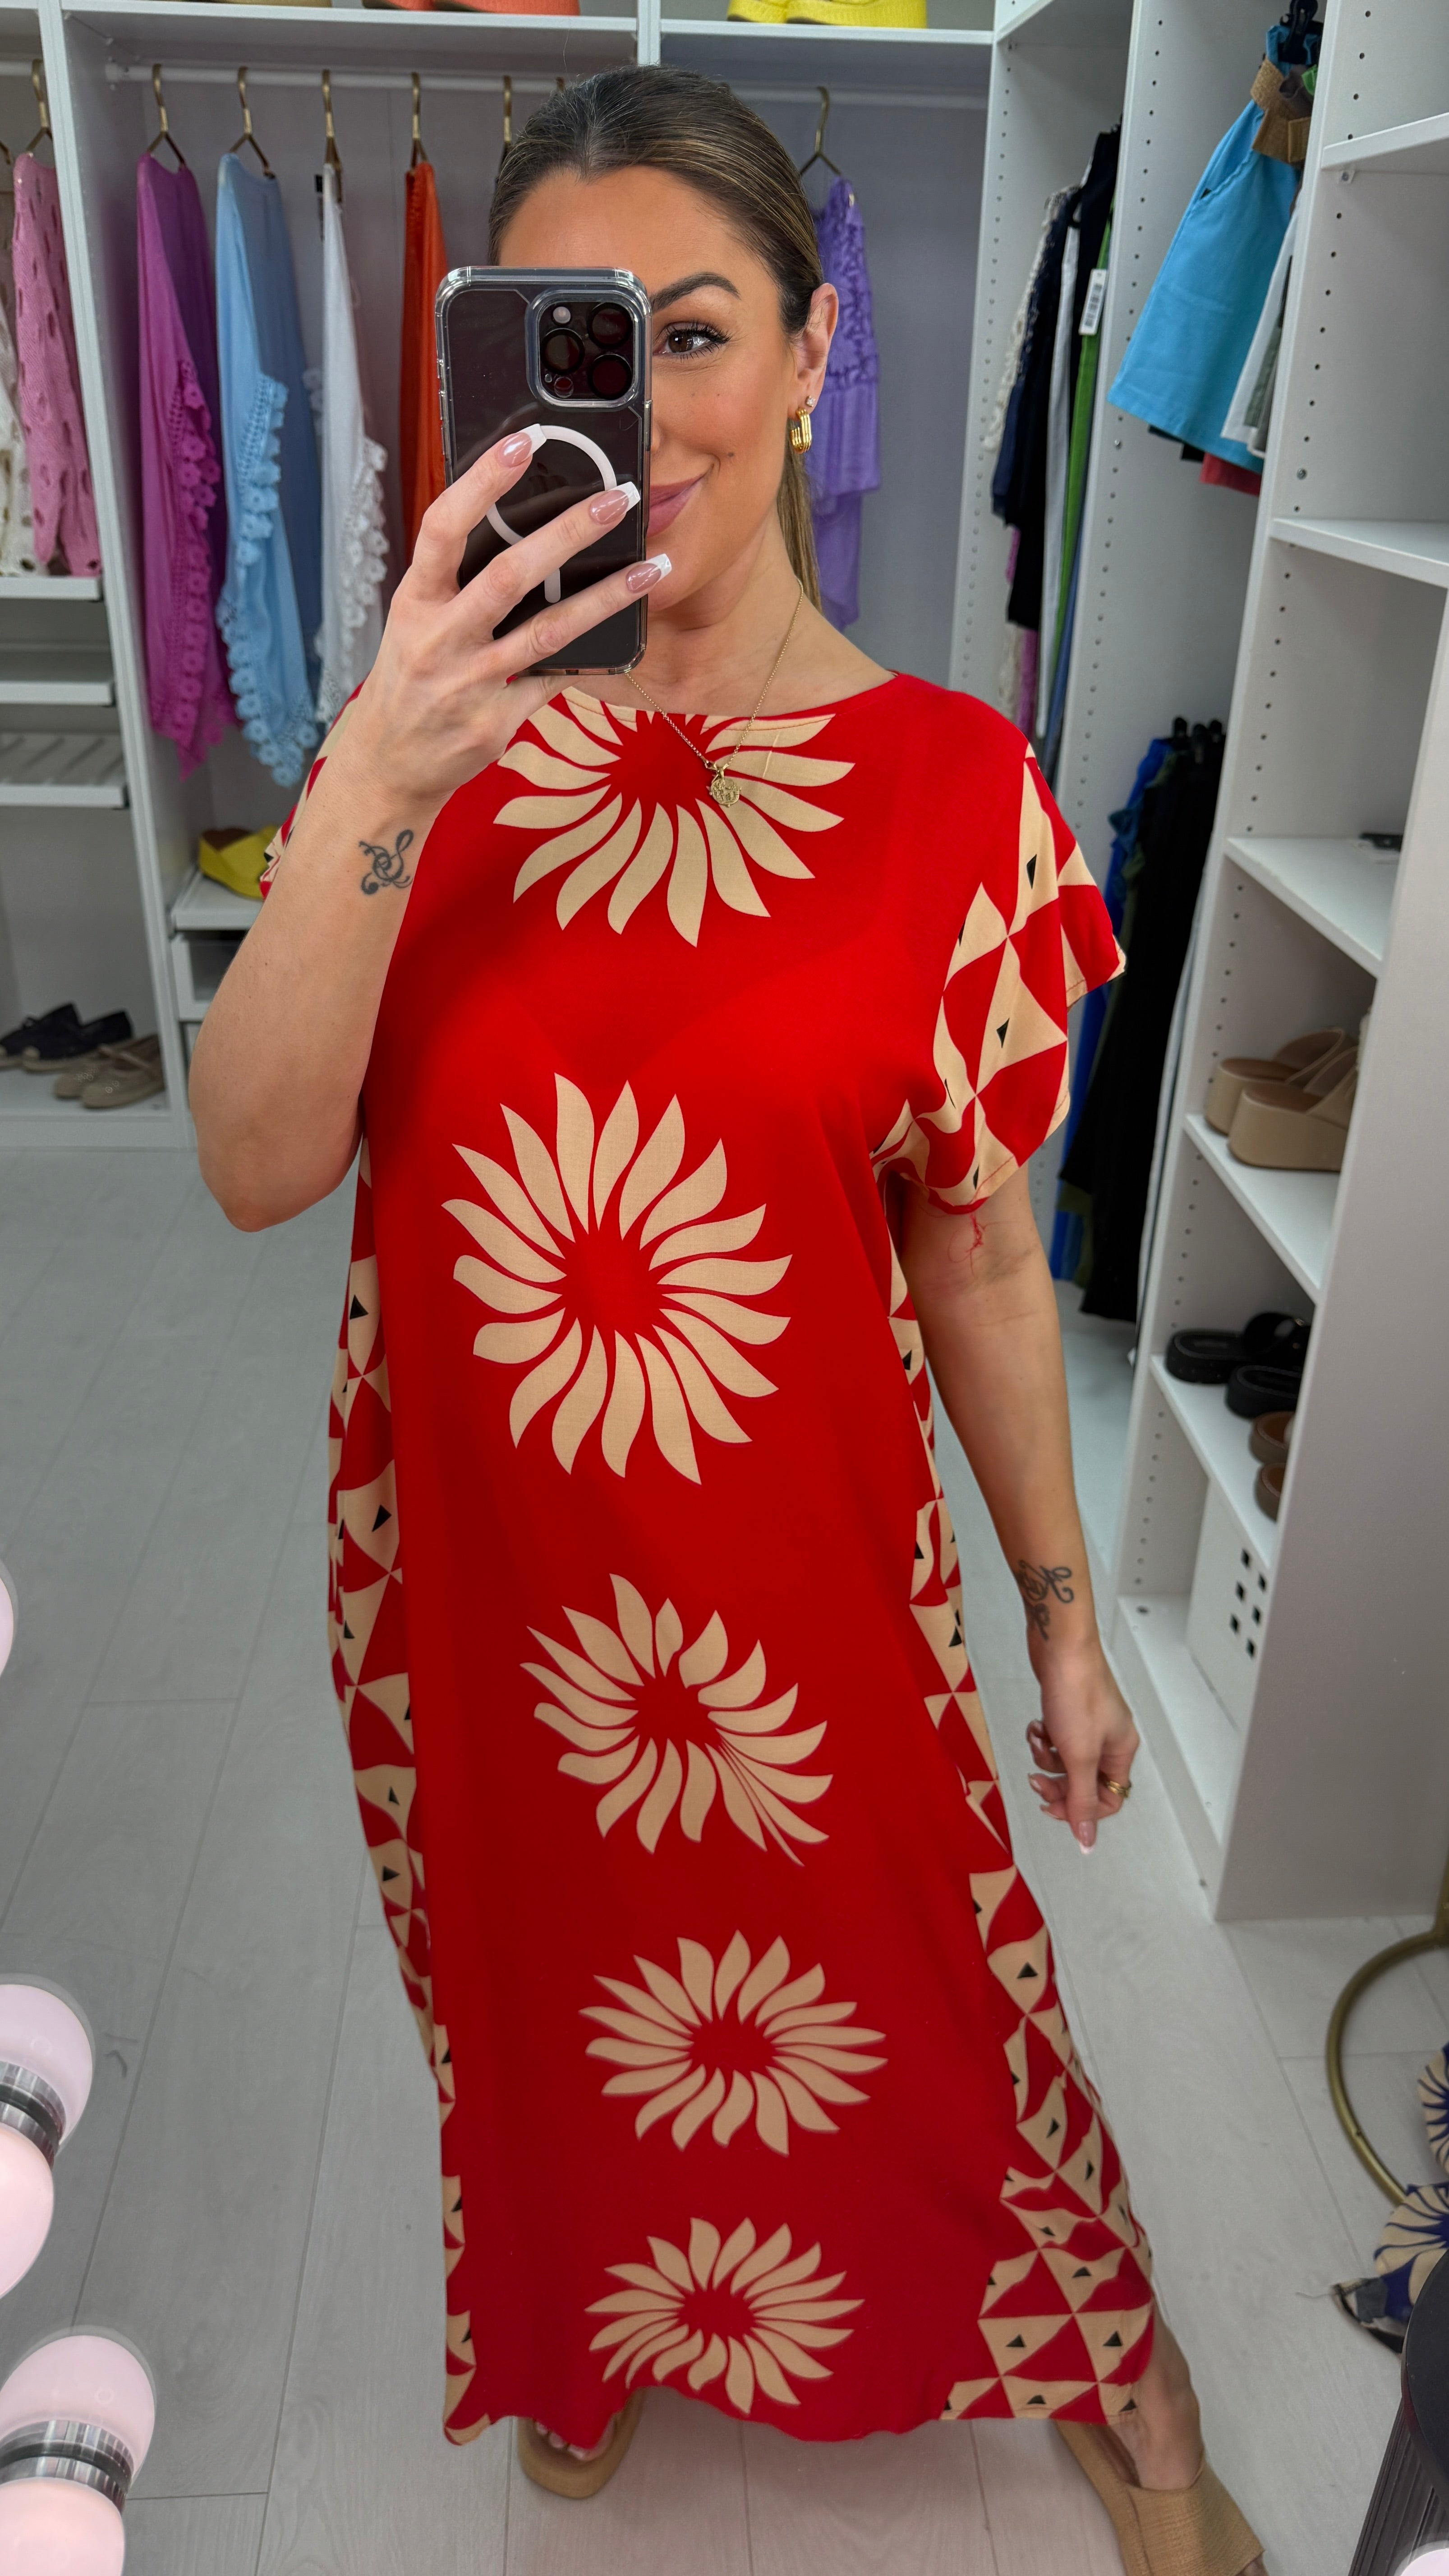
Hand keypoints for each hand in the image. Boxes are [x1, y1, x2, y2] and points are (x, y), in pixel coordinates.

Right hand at [341, 430, 662, 814]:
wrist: (389, 763)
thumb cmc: (411, 679)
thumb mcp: (416, 620)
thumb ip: (457, 579)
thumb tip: (519, 524)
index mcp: (415, 600)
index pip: (444, 527)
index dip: (482, 481)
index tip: (523, 441)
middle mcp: (439, 638)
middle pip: (509, 575)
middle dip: (567, 532)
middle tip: (617, 499)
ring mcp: (469, 683)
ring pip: (548, 632)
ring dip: (606, 597)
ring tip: (653, 568)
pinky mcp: (496, 721)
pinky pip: (555, 683)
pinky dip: (591, 659)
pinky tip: (629, 638)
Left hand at [1025, 1641, 1138, 1852]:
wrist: (1060, 1646)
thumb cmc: (1075, 1695)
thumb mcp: (1078, 1756)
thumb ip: (1082, 1801)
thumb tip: (1087, 1843)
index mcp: (1121, 1753)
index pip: (1107, 1801)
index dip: (1078, 1810)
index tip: (1049, 1807)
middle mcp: (1110, 1740)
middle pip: (1082, 1783)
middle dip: (1055, 1783)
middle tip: (1034, 1779)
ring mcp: (1089, 1724)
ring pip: (1064, 1760)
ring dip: (1045, 1756)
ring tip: (1038, 1737)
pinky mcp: (1069, 1710)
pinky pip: (1055, 1738)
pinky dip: (1042, 1735)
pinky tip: (1036, 1723)